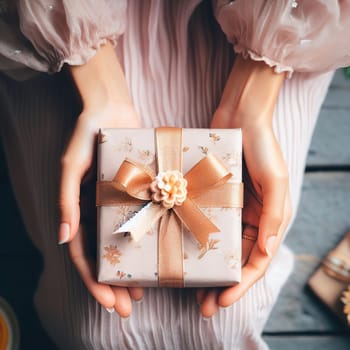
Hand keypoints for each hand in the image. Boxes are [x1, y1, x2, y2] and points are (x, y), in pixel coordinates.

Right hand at [58, 42, 142, 316]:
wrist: (112, 109)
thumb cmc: (87, 135)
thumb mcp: (72, 166)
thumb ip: (67, 199)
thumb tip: (63, 236)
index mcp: (81, 211)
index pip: (84, 256)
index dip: (93, 282)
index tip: (108, 303)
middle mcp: (101, 213)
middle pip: (106, 258)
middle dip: (114, 287)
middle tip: (128, 308)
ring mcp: (121, 205)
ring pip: (126, 246)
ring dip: (132, 272)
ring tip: (143, 293)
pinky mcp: (140, 193)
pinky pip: (144, 222)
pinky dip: (148, 243)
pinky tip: (159, 257)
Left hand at [196, 55, 291, 316]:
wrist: (240, 114)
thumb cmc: (261, 145)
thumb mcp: (275, 181)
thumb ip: (273, 216)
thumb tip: (267, 250)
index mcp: (268, 218)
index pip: (256, 260)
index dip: (242, 284)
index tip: (222, 301)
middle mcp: (250, 217)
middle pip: (236, 260)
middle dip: (223, 285)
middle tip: (205, 306)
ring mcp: (230, 208)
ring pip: (218, 247)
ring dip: (208, 269)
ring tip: (193, 291)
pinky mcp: (212, 196)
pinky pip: (205, 224)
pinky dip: (197, 241)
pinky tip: (185, 255)